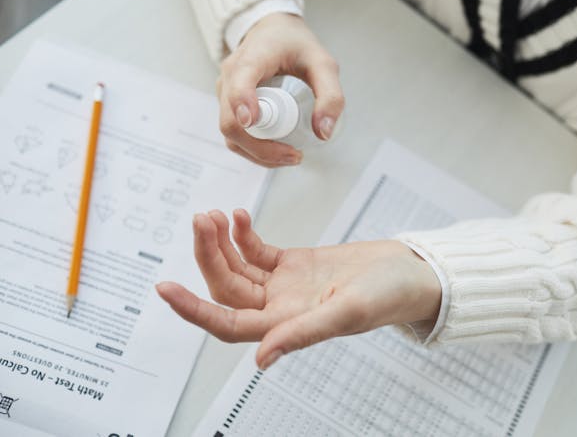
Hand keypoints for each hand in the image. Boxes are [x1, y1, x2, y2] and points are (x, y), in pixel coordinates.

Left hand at [155, 209, 440, 369]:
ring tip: (214, 214)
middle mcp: (280, 309)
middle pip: (227, 287)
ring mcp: (285, 286)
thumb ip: (303, 333)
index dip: (195, 311)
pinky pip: (257, 251)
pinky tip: (238, 217)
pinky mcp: (294, 265)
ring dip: (221, 242)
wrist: (410, 271)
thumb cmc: (389, 295)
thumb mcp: (348, 312)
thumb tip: (261, 361)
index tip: (166, 290)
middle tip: (201, 221)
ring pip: (238, 267)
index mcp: (288, 326)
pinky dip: (244, 234)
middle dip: (209, 255)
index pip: (228, 325)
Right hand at [217, 13, 344, 166]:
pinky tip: (278, 152)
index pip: (239, 83)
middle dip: (261, 147)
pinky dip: (254, 149)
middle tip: (295, 155)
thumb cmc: (296, 45)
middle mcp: (231, 76)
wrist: (272, 32)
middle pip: (231, 122)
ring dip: (258, 154)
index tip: (253, 121)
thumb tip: (323, 133)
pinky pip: (234, 135)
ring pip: (230, 134)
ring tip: (291, 156)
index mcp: (252, 58)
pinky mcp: (227, 105)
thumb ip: (330, 95)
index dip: (242, 103)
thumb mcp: (323, 64)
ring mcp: (225, 93)